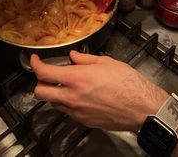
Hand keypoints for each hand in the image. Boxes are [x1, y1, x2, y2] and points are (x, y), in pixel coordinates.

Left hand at [30, 50, 167, 131]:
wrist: (142, 108)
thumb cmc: (128, 84)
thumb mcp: (107, 62)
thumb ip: (85, 59)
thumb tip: (74, 56)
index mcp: (77, 78)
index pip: (44, 73)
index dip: (35, 64)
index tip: (35, 60)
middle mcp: (72, 96)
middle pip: (40, 92)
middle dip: (39, 82)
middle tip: (47, 74)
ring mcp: (76, 111)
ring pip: (52, 103)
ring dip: (53, 92)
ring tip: (64, 84)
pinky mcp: (83, 121)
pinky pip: (66, 111)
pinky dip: (66, 102)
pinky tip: (78, 95)